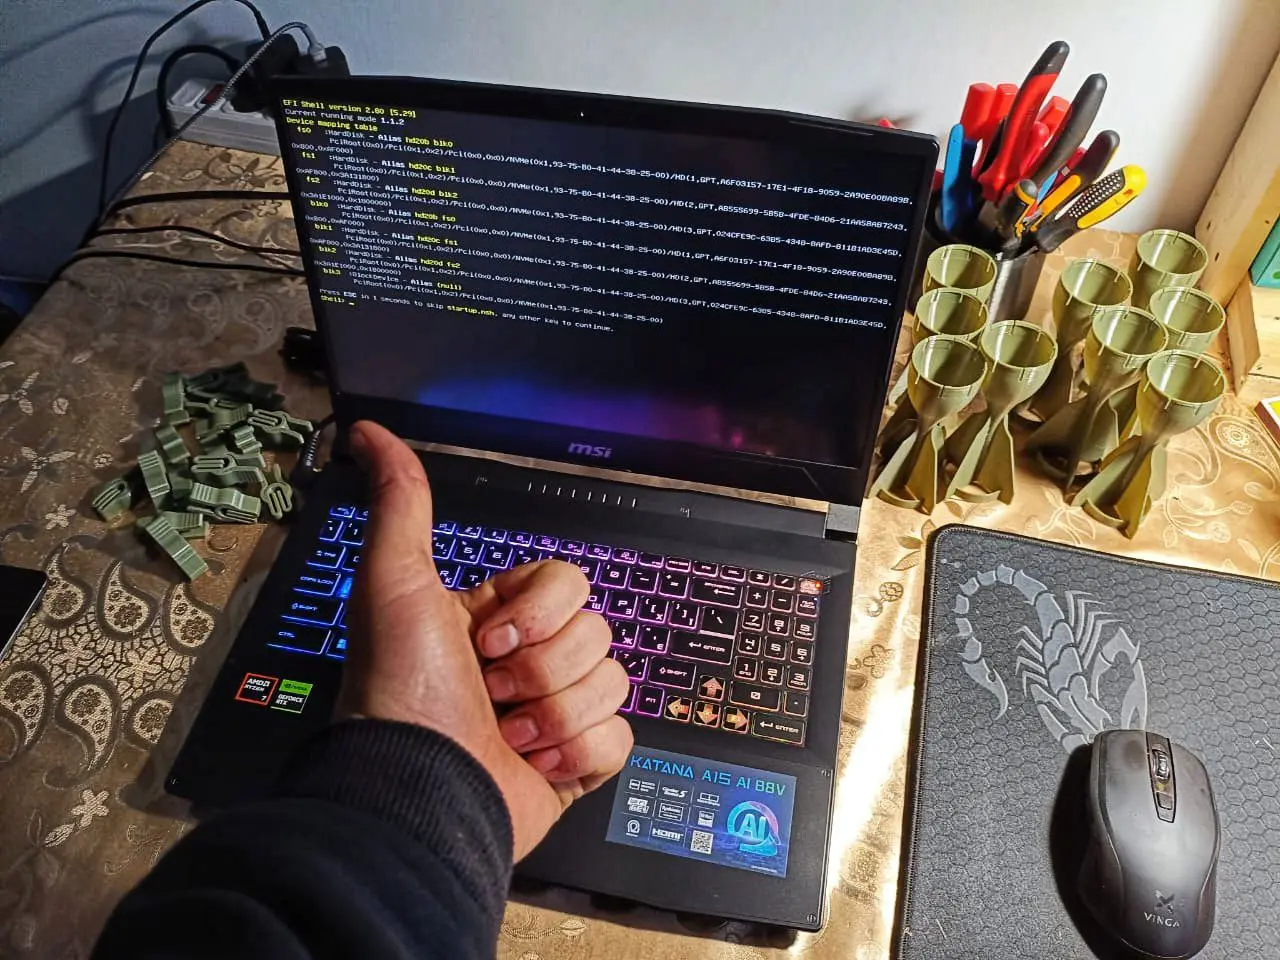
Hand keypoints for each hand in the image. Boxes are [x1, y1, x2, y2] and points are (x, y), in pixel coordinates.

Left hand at [339, 420, 632, 859]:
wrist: (416, 792)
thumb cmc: (401, 689)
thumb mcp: (393, 582)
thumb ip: (400, 504)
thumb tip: (369, 434)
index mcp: (498, 618)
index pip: (570, 582)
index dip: (538, 611)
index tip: (486, 638)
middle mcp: (529, 661)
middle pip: (597, 632)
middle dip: (542, 667)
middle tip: (492, 691)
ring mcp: (555, 714)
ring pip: (612, 682)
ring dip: (554, 714)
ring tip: (506, 736)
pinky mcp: (575, 764)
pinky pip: (618, 737)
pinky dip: (576, 753)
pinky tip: (533, 764)